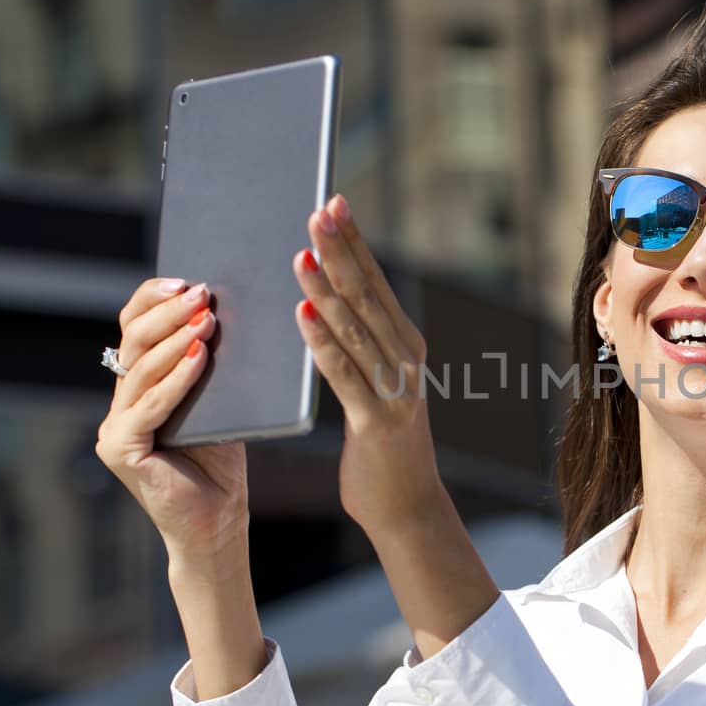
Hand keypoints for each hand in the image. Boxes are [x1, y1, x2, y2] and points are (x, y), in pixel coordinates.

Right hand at [95, 278, 248, 574]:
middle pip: (133, 341)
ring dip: (175, 339)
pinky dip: (177, 379)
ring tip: (206, 318)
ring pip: (140, 368)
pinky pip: (150, 405)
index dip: (154, 299)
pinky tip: (200, 357)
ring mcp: (114, 426)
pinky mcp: (120, 449)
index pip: (134, 328)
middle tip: (201, 293)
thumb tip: (223, 311)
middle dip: (167, 312)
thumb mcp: (219, 402)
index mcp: (137, 385)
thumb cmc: (222, 461)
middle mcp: (119, 403)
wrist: (219, 521)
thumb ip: (209, 364)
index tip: (186, 279)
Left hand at [293, 194, 444, 535]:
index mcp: (405, 343)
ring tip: (299, 255)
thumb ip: (355, 344)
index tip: (333, 200)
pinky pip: (344, 374)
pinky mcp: (377, 420)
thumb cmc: (379, 442)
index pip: (375, 280)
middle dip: (341, 250)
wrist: (406, 505)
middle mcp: (406, 358)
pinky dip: (323, 342)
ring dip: (325, 289)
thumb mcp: (372, 384)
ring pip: (355, 329)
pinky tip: (301, 315)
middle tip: (317, 210)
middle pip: (367, 294)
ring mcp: (396, 389)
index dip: (354, 240)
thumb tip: (321, 298)